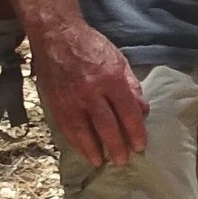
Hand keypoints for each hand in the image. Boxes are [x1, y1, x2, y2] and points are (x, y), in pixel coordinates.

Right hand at [33, 15, 146, 166]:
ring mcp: (70, 99)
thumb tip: (143, 110)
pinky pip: (66, 127)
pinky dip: (75, 141)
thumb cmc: (92, 47)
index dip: (135, 132)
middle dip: (116, 146)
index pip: (127, 112)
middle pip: (106, 126)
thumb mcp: (119, 61)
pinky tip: (82, 150)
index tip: (140, 146)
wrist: (56, 36)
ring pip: (83, 131)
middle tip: (123, 160)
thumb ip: (131, 87)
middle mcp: (91, 92)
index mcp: (111, 80)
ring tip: (100, 162)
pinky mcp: (54, 102)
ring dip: (93, 149)